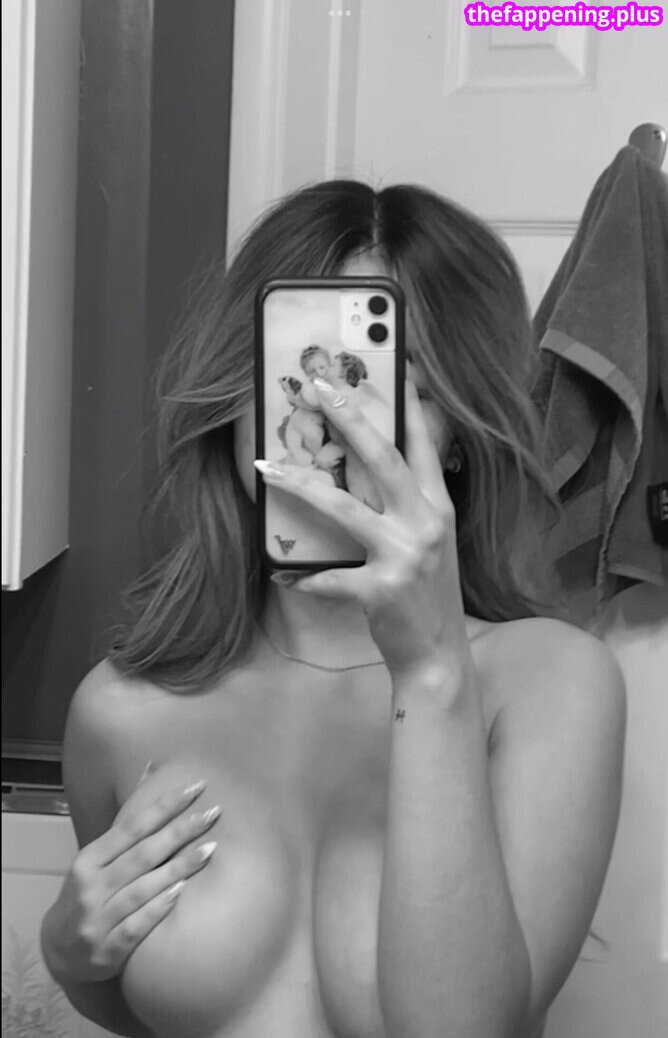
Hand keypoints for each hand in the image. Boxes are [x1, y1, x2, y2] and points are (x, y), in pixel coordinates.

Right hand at [42, 773, 218, 983]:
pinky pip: (137, 925)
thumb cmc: (89, 892)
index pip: (132, 826)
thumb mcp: (98, 857)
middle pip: (142, 854)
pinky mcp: (108, 949)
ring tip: (211, 849)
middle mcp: (92, 886)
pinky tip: (181, 892)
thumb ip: (128, 820)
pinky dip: (158, 908)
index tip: (196, 787)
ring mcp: (98, 919)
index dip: (165, 805)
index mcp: (89, 859)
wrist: (59, 951)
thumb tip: (151, 769)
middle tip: (212, 813)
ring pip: (142, 887)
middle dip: (180, 830)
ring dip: (179, 867)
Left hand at [255, 379, 468, 676]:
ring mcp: (406, 556)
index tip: (396, 363)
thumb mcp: (428, 541)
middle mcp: (426, 524)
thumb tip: (359, 473)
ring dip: (300, 485)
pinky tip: (283, 576)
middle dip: (350, 417)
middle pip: (383, 459)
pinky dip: (304, 578)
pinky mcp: (382, 591)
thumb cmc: (426, 593)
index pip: (422, 444)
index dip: (408, 403)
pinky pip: (330, 578)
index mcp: (438, 507)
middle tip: (319, 386)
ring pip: (344, 508)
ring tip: (266, 466)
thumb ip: (404, 506)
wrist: (439, 655)